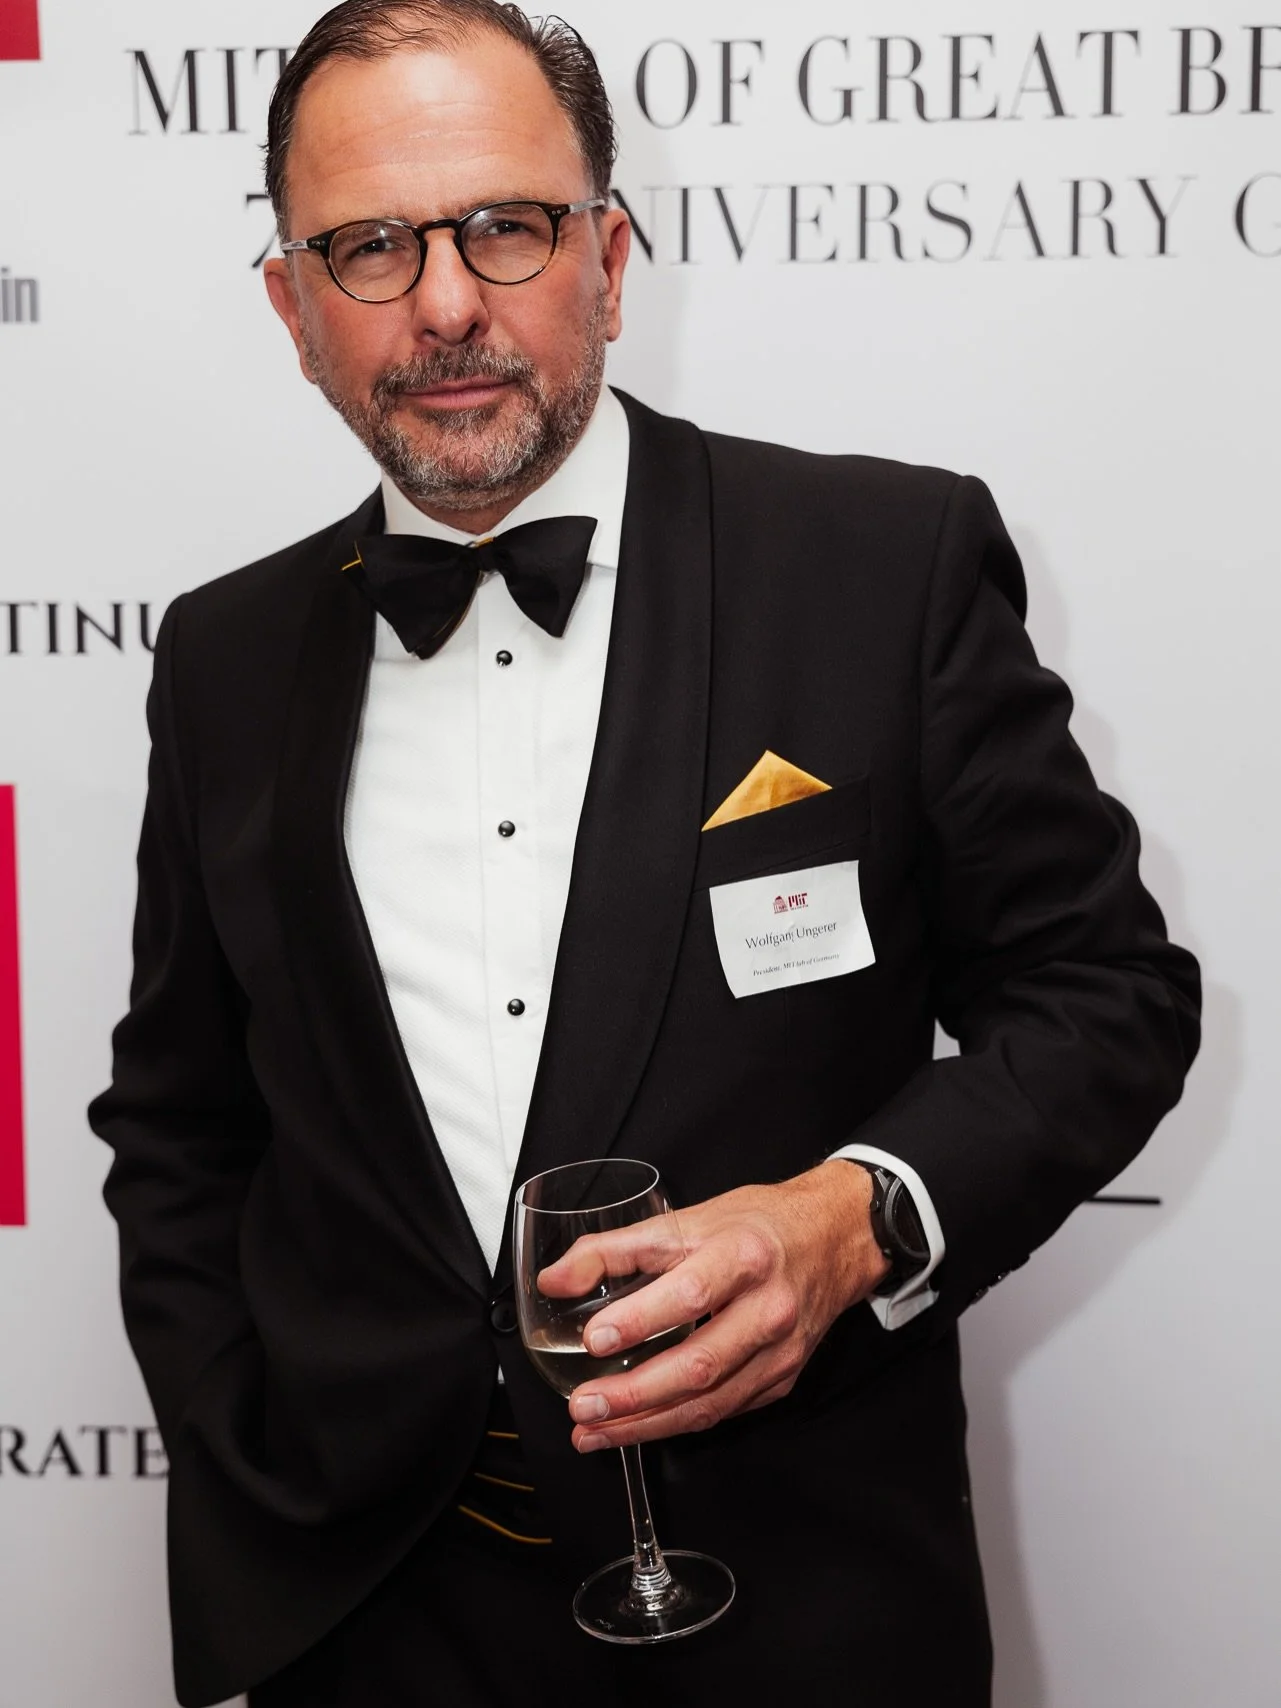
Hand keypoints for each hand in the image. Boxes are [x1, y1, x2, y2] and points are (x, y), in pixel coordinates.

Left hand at [536, 1160, 890, 1451]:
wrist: (833, 1239)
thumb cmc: (756, 1225)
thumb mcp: (687, 1219)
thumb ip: (614, 1249)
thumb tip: (555, 1280)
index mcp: (744, 1256)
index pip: (689, 1294)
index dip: (640, 1320)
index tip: (593, 1340)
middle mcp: (769, 1308)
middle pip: (700, 1364)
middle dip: (635, 1395)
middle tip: (584, 1407)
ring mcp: (781, 1351)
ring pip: (711, 1402)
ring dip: (647, 1425)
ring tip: (595, 1432)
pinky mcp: (783, 1378)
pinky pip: (726, 1411)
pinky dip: (678, 1423)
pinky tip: (640, 1426)